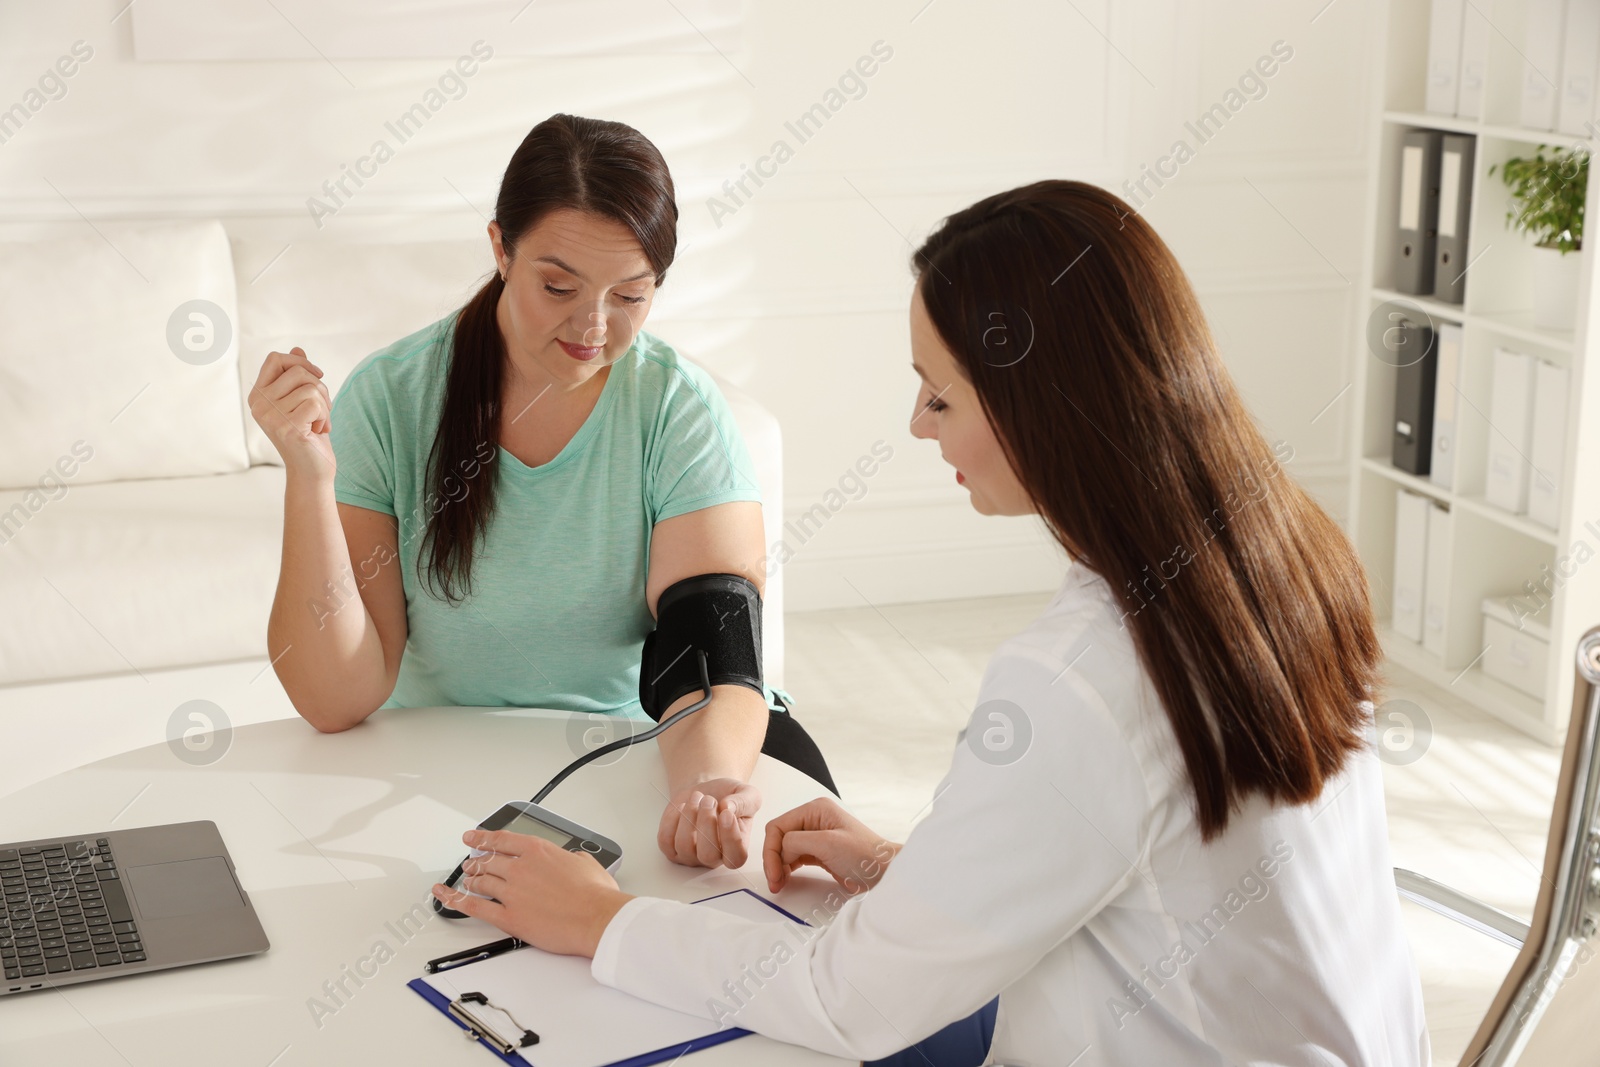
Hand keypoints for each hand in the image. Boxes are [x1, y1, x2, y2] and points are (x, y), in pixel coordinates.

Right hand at [249, 347, 333, 479]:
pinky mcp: (287, 427)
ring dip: (325, 405)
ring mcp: (271, 416)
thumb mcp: (301, 401)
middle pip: (298, 371)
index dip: (299, 361)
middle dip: (320, 388)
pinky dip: (326, 417)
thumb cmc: (309, 434)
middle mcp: (259, 405)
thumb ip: (296, 377)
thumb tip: (297, 347)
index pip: (275, 359)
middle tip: (322, 410)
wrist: (312, 471)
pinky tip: (319, 431)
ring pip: (311, 388)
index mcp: (258, 396)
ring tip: (319, 423)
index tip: (317, 376)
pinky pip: (316, 404)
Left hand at [431, 829, 632, 958]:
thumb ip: (572, 857)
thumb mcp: (587, 863)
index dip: (482, 837)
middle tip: (471, 862)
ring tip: (466, 880)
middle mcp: (520, 868)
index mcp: (538, 851)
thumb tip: (572, 859)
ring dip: (471, 880)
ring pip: (480, 882)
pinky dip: (455, 900)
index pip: (501, 840)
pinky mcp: (508, 917)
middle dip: (477, 861)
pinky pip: (473, 907)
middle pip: (488, 861)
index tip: (472, 836)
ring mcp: (511, 892)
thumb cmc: (595, 895)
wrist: (596, 918)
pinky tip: (446, 897)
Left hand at [657, 778, 761, 868]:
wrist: (704, 794)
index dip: (730, 837)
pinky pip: (665, 839)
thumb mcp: (747, 794)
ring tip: (697, 797)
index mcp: (736, 850)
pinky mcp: (671, 849)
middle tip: (709, 800)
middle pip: (707, 854)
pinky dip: (672, 818)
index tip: (726, 812)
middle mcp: (713, 859)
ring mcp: (690, 856)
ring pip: (684, 845)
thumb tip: (728, 808)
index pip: (735, 858)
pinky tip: (683, 807)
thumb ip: (745, 801)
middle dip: (706, 822)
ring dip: (689, 816)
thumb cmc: (727, 797)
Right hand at [763, 796, 900, 894]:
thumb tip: (782, 849)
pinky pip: (794, 857)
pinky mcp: (819, 851)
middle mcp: (813, 819)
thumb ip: (797, 840)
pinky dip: (787, 868)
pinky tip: (787, 878)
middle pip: (779, 837)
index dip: (771, 850)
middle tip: (775, 882)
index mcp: (815, 810)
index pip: (778, 826)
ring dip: (779, 866)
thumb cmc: (864, 855)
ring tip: (779, 883)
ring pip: (785, 848)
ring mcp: (816, 836)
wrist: (885, 873)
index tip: (774, 873)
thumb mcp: (827, 843)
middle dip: (773, 859)